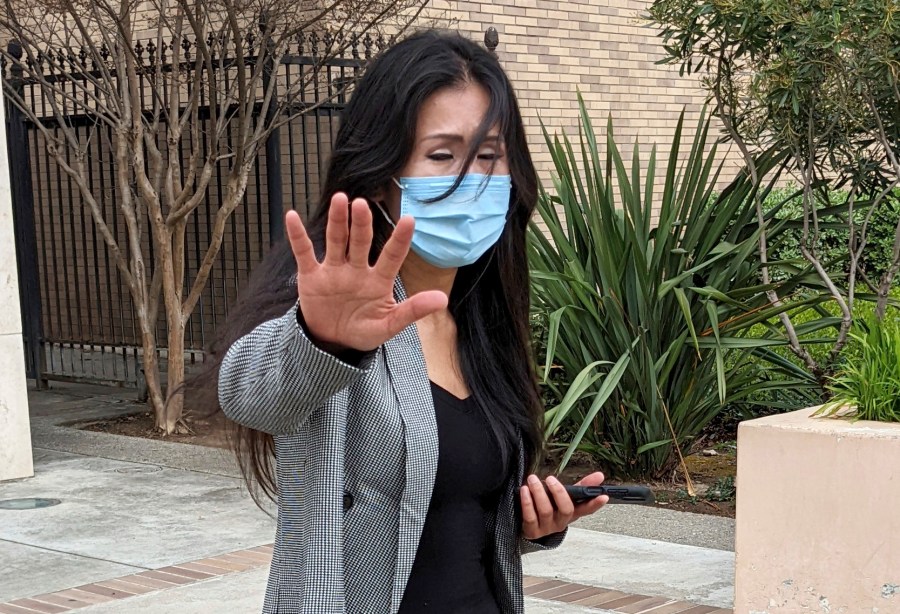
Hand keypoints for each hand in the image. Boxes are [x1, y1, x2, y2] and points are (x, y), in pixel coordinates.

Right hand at [286, 194, 447, 351]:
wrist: (332, 342)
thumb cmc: (364, 331)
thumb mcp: (389, 325)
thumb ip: (412, 311)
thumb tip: (442, 299)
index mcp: (378, 280)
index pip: (391, 256)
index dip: (400, 240)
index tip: (410, 220)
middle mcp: (357, 269)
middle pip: (360, 242)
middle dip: (361, 224)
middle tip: (361, 205)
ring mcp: (334, 270)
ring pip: (336, 240)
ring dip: (337, 220)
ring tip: (339, 199)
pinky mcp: (312, 276)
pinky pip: (304, 253)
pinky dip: (297, 236)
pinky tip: (292, 217)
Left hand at [519, 472, 607, 540]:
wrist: (530, 528)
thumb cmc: (550, 507)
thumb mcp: (564, 497)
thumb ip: (580, 486)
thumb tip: (600, 475)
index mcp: (571, 514)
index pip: (586, 509)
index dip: (595, 504)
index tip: (603, 496)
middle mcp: (560, 522)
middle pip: (566, 510)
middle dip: (559, 492)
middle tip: (550, 479)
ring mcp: (547, 528)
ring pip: (546, 511)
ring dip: (539, 493)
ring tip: (532, 480)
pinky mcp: (532, 531)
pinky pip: (530, 516)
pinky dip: (527, 502)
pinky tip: (524, 490)